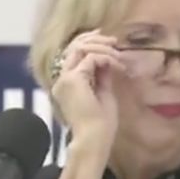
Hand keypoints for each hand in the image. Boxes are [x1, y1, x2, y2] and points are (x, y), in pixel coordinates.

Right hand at [51, 29, 125, 150]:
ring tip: (118, 55)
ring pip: (80, 48)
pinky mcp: (73, 79)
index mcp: (65, 84)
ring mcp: (64, 79)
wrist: (95, 139)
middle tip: (114, 41)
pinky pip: (91, 58)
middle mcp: (60, 80)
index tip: (107, 39)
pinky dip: (107, 58)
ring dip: (103, 48)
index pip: (72, 54)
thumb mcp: (102, 93)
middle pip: (73, 46)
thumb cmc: (100, 124)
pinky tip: (117, 66)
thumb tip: (106, 59)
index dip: (87, 41)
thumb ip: (101, 75)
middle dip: (95, 40)